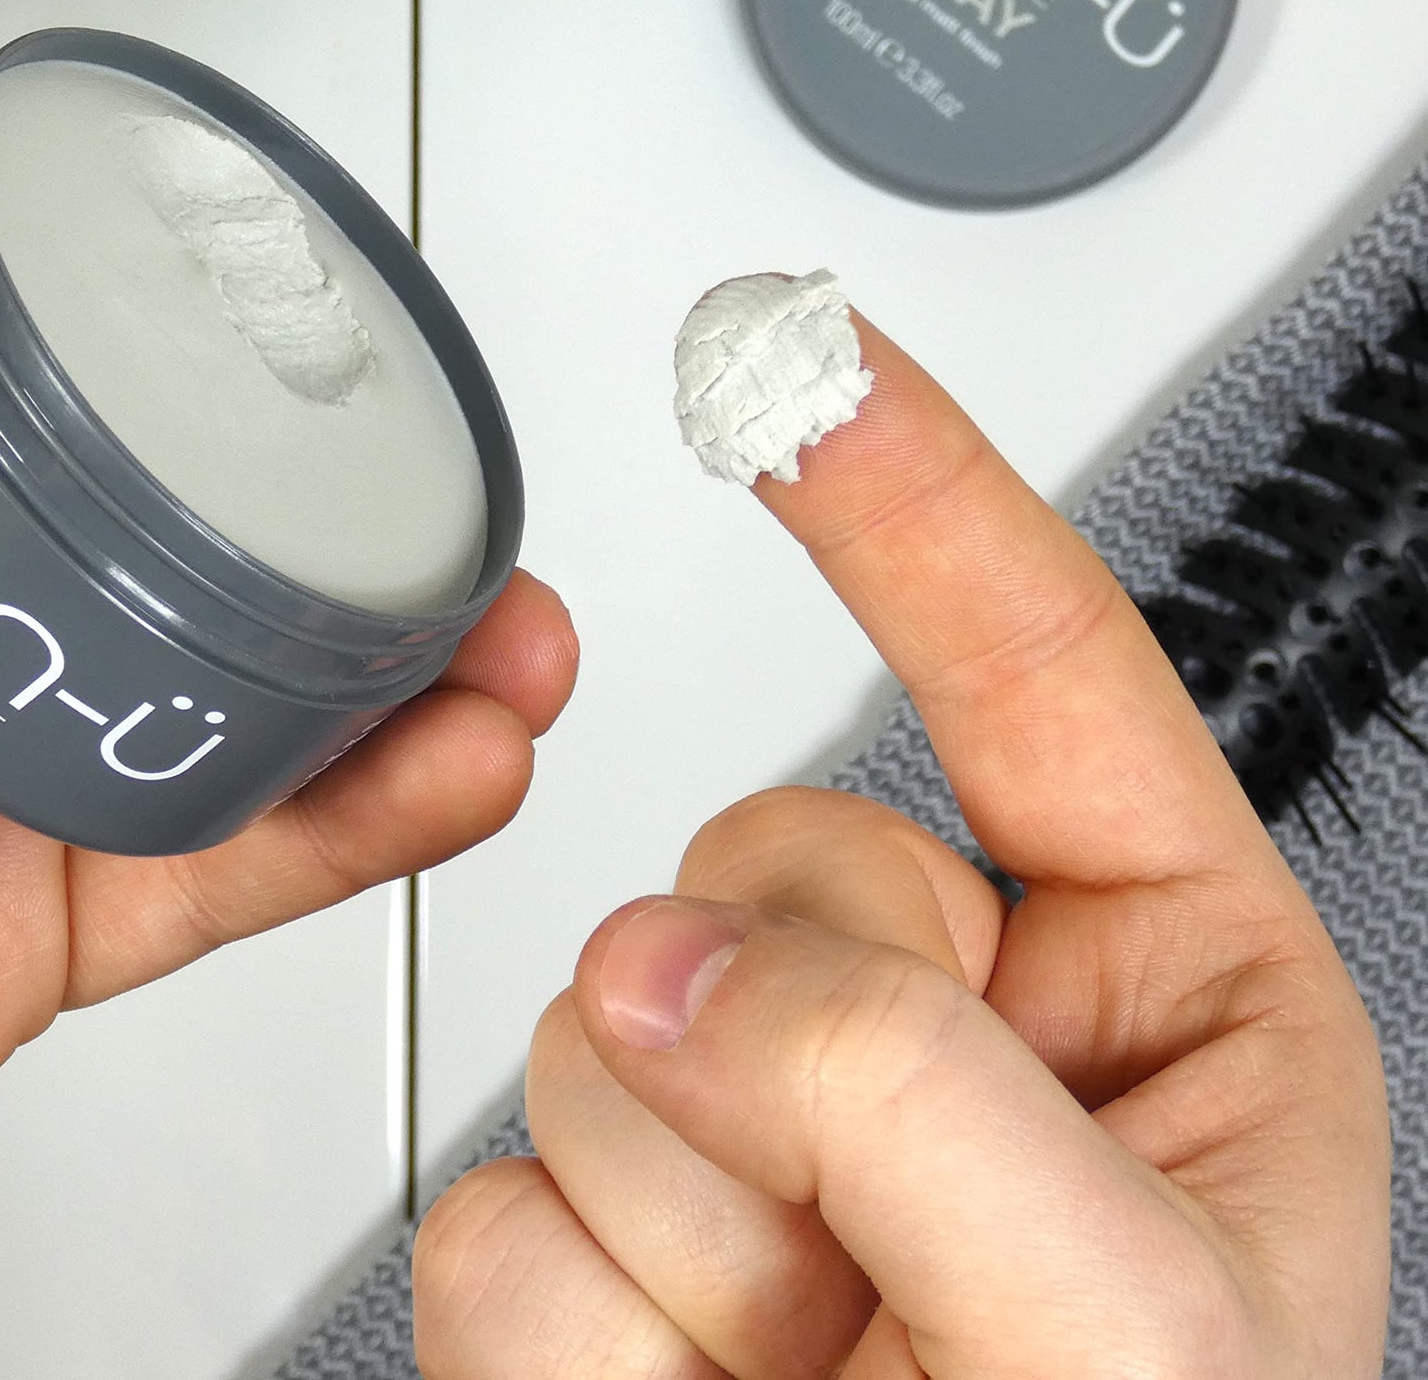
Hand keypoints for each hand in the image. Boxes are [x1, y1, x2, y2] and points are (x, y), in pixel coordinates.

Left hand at [0, 0, 577, 1378]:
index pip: (13, 315)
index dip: (158, 268)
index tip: (282, 250)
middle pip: (165, 503)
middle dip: (335, 483)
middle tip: (446, 463)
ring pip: (234, 677)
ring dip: (398, 657)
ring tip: (506, 633)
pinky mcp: (28, 916)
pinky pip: (230, 848)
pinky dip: (359, 812)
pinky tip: (450, 767)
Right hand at [416, 309, 1386, 1378]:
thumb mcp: (1140, 1357)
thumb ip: (921, 1107)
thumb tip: (666, 973)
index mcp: (1148, 1011)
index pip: (1026, 675)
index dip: (910, 500)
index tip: (798, 363)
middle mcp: (938, 1048)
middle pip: (756, 864)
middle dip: (793, 1067)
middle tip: (880, 1287)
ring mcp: (755, 1149)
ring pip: (598, 1030)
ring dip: (692, 1243)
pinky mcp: (601, 1262)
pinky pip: (494, 1209)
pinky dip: (583, 1351)